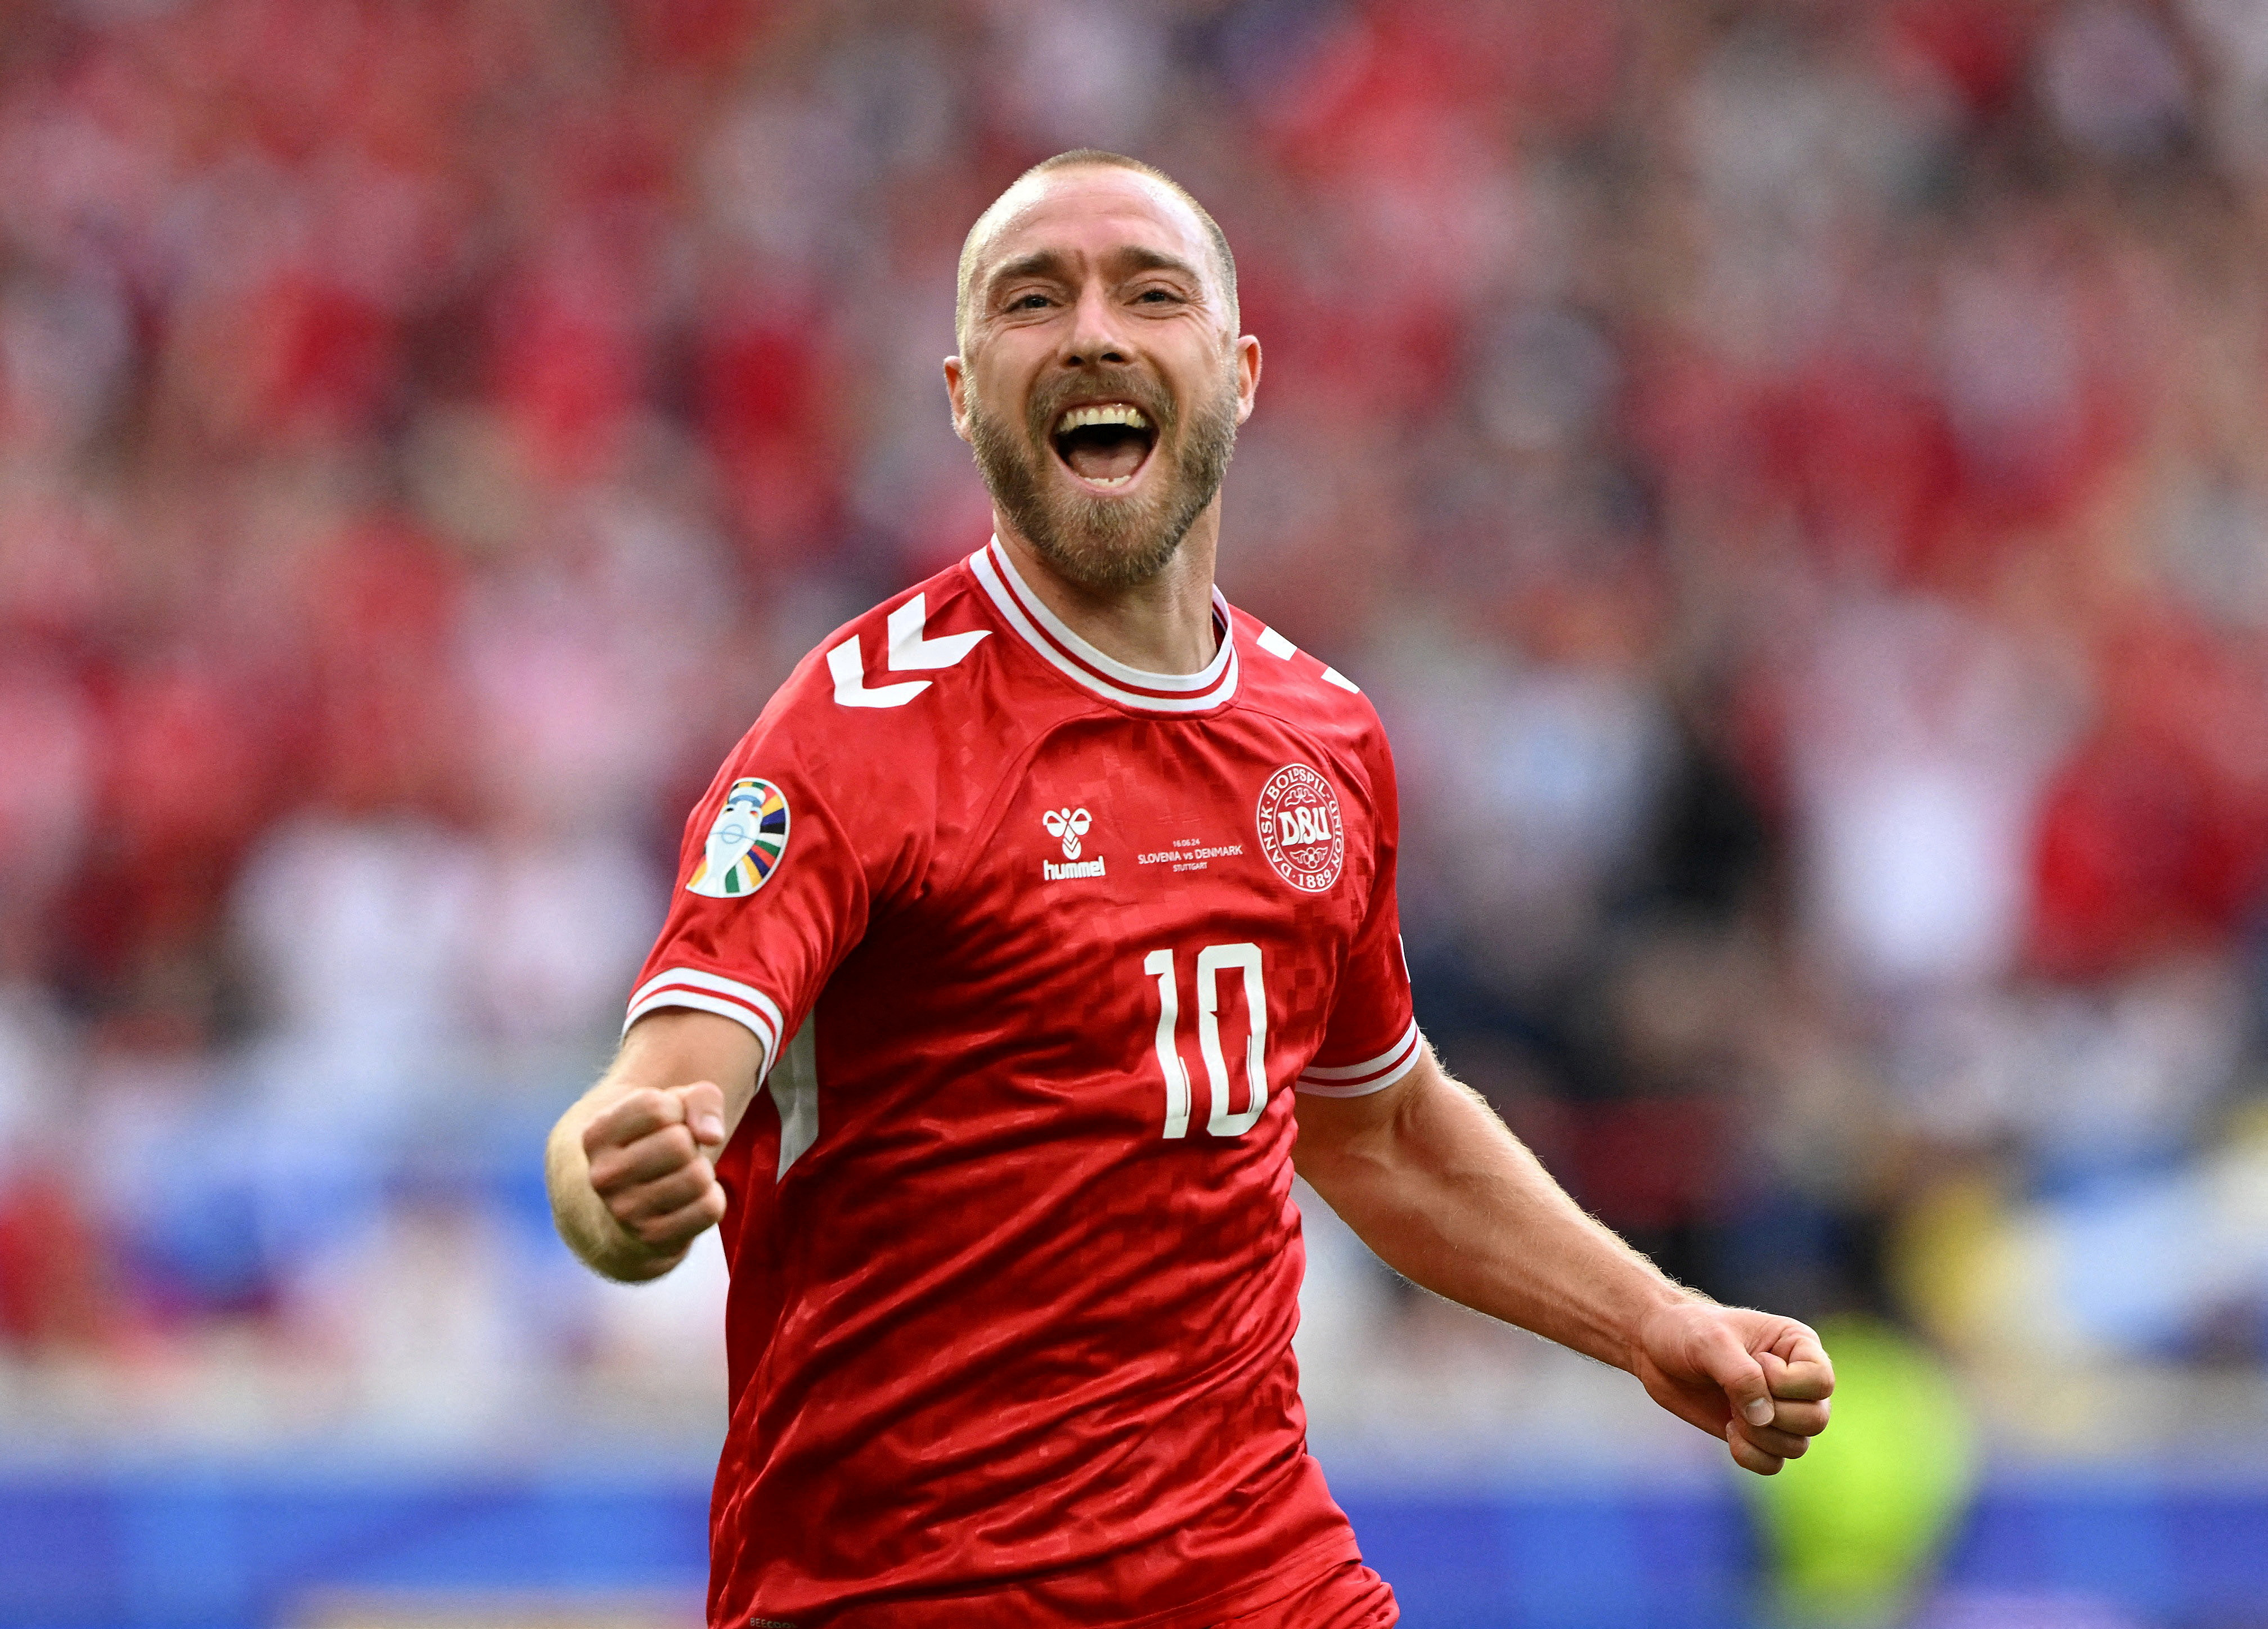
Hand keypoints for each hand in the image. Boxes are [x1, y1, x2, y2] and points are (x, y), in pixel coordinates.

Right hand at [580, 1081, 729, 1266]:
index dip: (676, 1109)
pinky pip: (710, 1209)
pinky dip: (712, 1199)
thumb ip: (701, 1099)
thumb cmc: (658, 1143)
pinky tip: (690, 1200)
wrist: (633, 1209)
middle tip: (678, 1155)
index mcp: (596, 1136)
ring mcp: (625, 1212)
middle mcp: (603, 1176)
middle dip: (691, 1143)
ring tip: (682, 1176)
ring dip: (702, 1172)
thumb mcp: (675, 1107)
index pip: (654, 1107)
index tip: (666, 1123)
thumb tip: (712, 1135)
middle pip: (678, 1143)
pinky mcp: (653, 1239)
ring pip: (697, 1177)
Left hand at [1630, 1299, 1833, 1474]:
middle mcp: (1797, 1381)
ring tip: (1730, 1410)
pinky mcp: (1758, 1434)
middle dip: (1772, 1413)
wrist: (1655, 1348)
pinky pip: (1773, 1464)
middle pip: (1816, 1419)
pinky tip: (1728, 1429)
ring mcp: (1780, 1410)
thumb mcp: (1710, 1343)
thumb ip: (1741, 1377)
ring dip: (1758, 1435)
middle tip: (1735, 1392)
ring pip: (1797, 1446)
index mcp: (1798, 1345)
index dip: (1786, 1383)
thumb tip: (1765, 1419)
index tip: (1755, 1361)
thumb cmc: (1686, 1331)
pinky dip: (1751, 1455)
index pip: (1821, 1381)